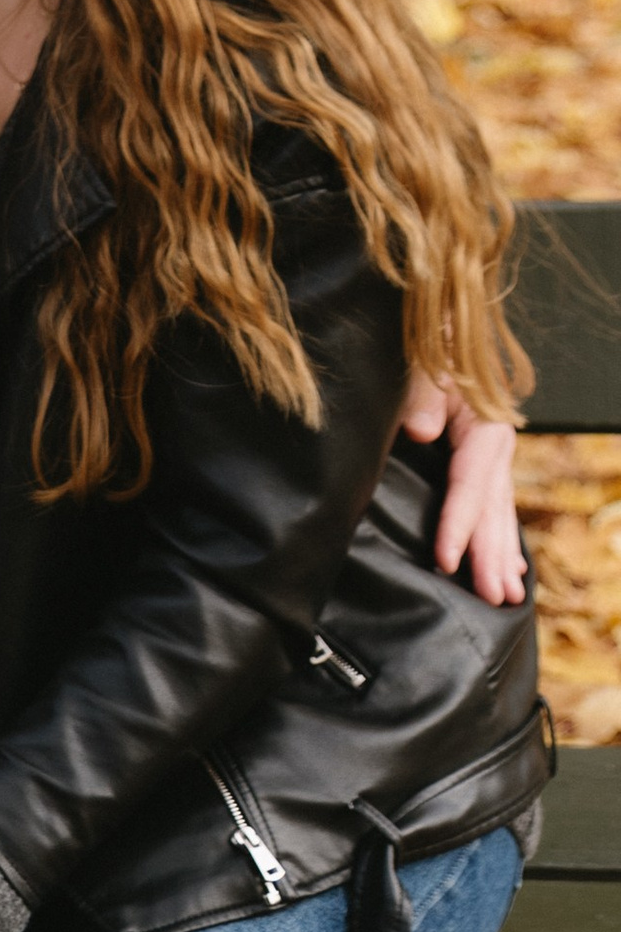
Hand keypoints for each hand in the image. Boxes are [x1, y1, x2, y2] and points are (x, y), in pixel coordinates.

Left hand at [399, 371, 525, 606]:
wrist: (442, 334)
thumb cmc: (428, 351)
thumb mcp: (423, 367)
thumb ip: (423, 397)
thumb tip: (422, 432)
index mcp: (483, 425)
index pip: (469, 485)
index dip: (458, 525)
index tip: (446, 562)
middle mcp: (496, 445)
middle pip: (493, 508)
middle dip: (491, 555)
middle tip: (494, 598)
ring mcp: (493, 455)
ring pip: (500, 513)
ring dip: (503, 554)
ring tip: (507, 595)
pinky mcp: (484, 461)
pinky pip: (496, 506)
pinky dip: (502, 538)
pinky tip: (510, 567)